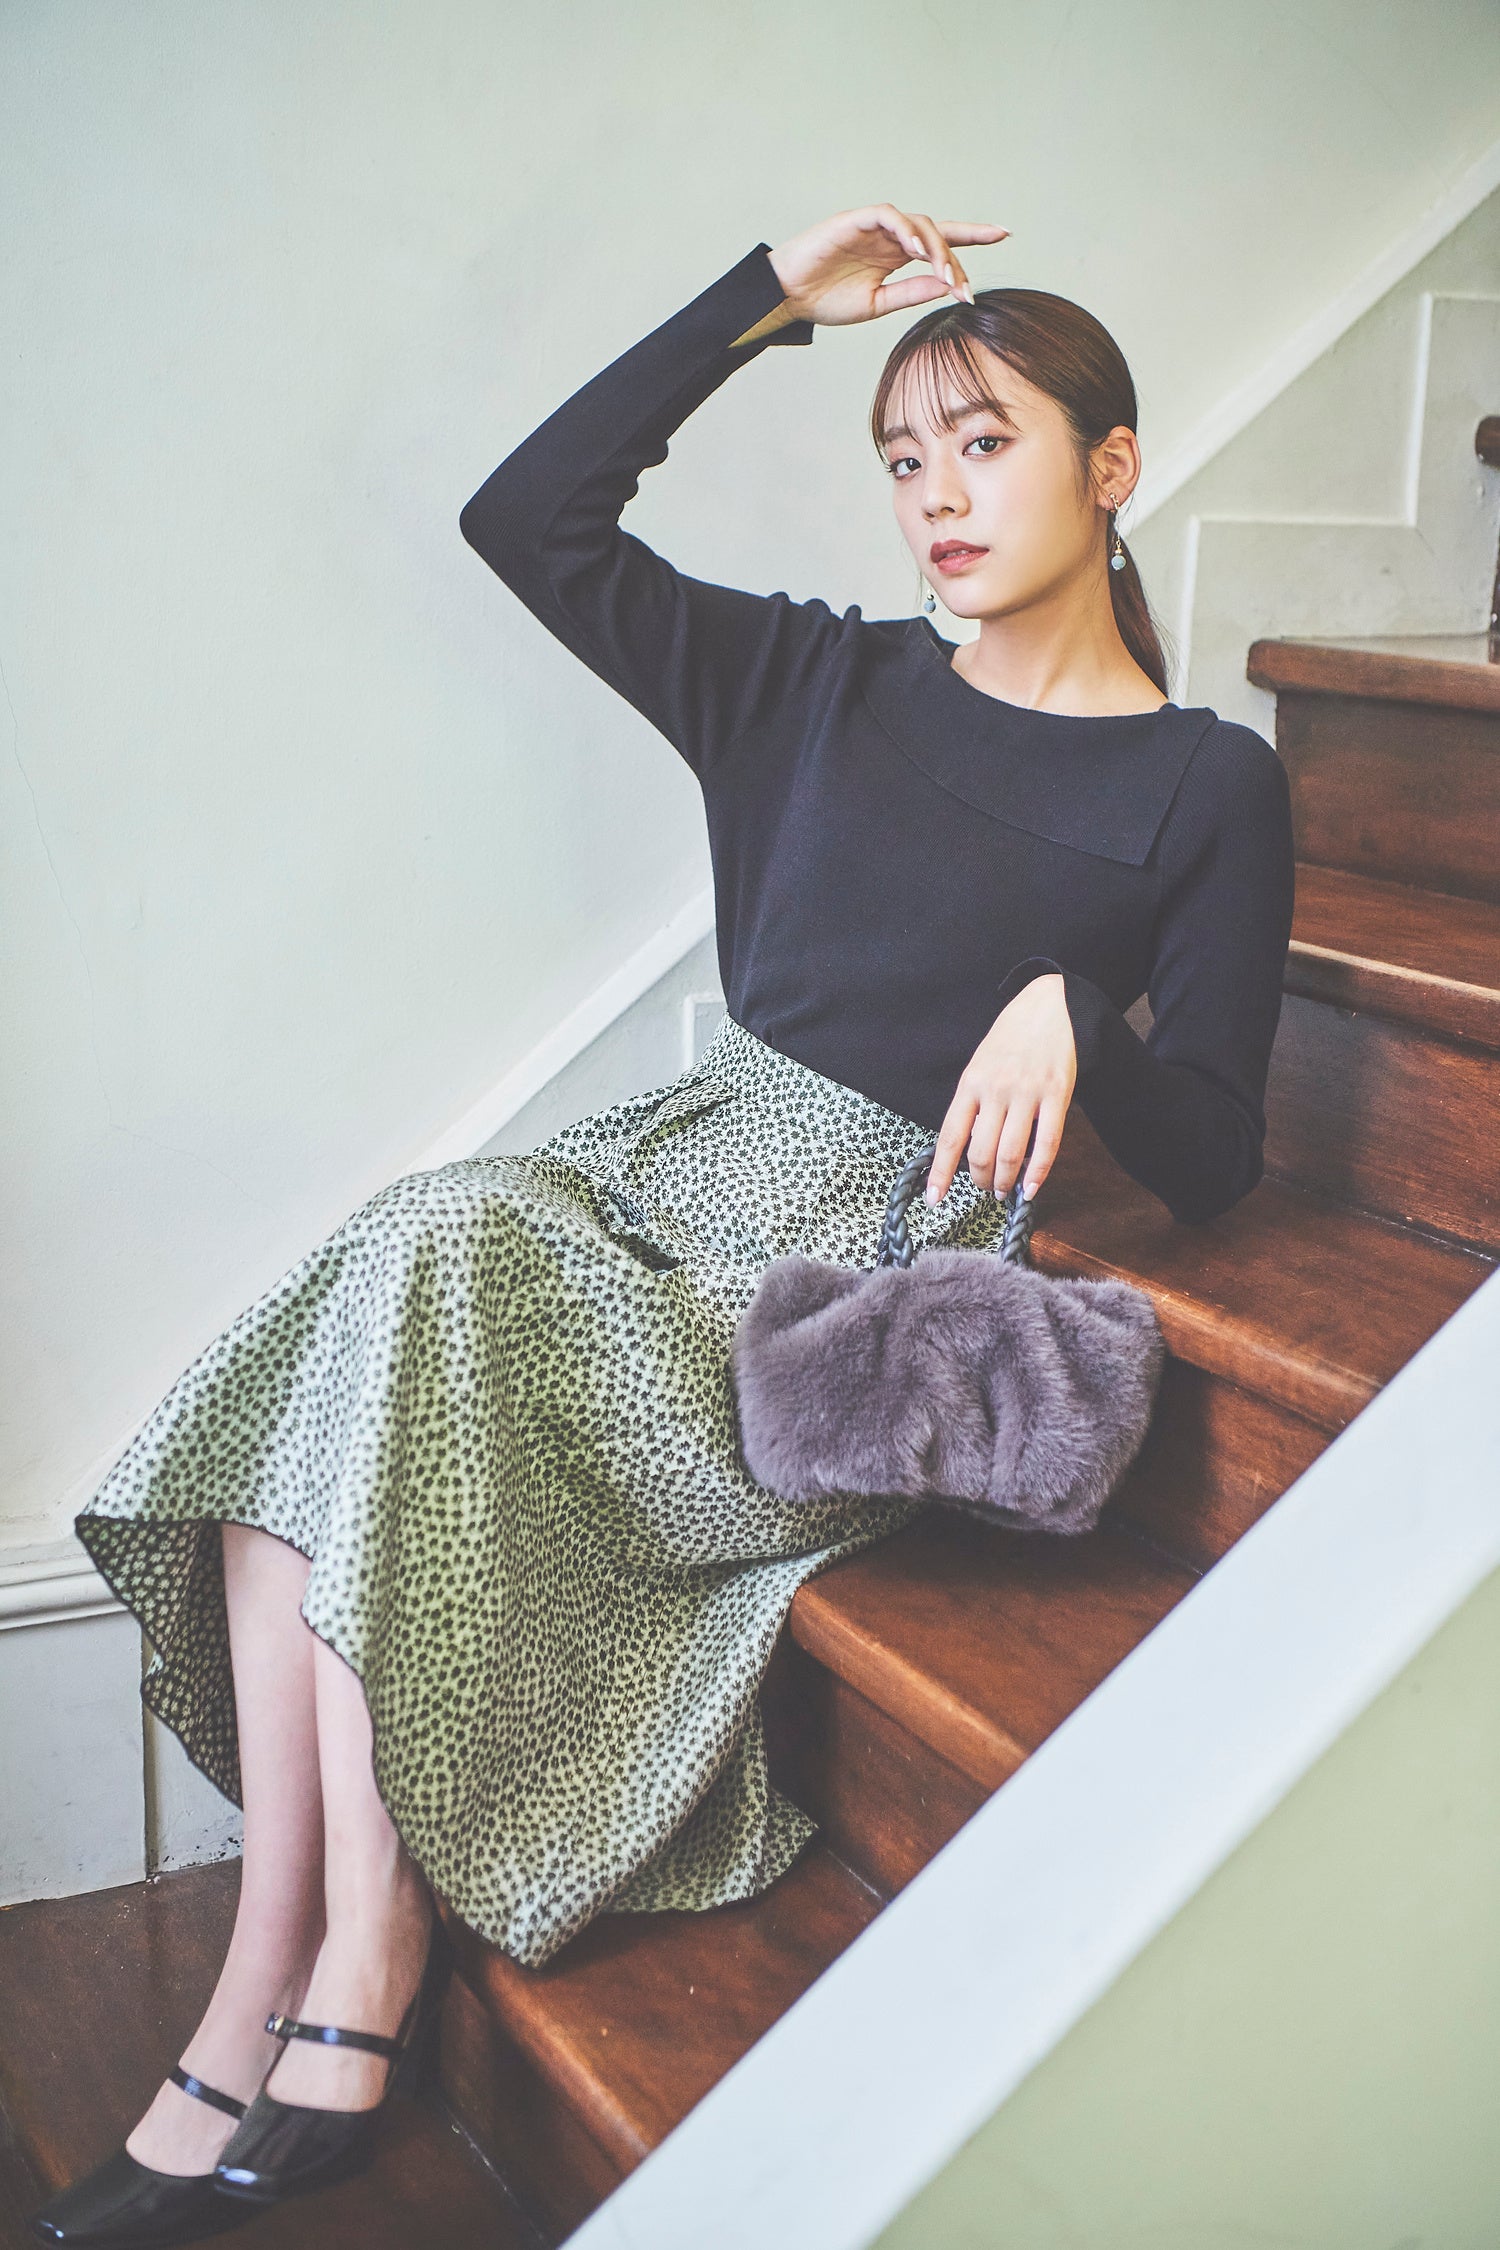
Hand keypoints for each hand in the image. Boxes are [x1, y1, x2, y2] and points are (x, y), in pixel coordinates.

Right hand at [766, 206, 1008, 328]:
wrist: (787, 298)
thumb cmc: (825, 300)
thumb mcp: (876, 304)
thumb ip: (909, 293)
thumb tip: (946, 287)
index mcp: (896, 256)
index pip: (941, 243)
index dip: (973, 236)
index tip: (1005, 234)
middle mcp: (890, 237)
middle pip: (937, 233)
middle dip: (959, 253)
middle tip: (965, 286)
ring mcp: (874, 226)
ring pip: (918, 224)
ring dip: (935, 248)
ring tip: (945, 274)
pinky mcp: (856, 219)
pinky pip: (889, 216)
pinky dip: (906, 229)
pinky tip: (917, 250)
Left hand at [925, 974, 1076, 1207]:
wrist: (1048, 1008)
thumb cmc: (1009, 1040)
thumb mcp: (979, 1066)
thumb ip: (972, 1103)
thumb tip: (963, 1147)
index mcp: (971, 1084)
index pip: (951, 1136)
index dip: (942, 1172)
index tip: (935, 1197)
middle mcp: (996, 1090)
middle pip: (982, 1151)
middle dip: (980, 1180)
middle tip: (984, 1190)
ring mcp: (1027, 1093)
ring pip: (1012, 1152)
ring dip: (1005, 1181)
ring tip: (1004, 1191)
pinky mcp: (1057, 1095)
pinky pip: (1047, 1142)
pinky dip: (1039, 1171)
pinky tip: (1031, 1187)